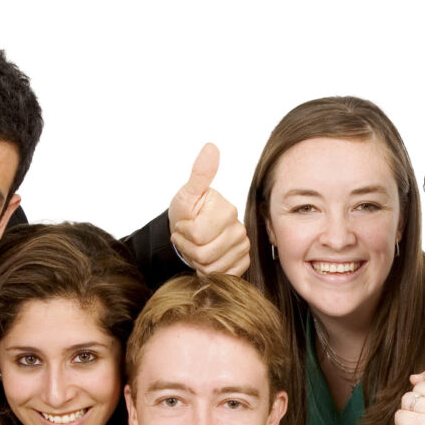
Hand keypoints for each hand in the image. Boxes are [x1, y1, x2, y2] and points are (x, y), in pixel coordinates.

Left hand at [168, 144, 248, 275]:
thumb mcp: (187, 193)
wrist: (189, 229)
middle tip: (185, 238)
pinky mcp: (242, 262)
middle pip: (204, 255)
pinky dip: (207, 271)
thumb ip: (200, 173)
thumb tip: (211, 147)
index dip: (182, 234)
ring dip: (195, 261)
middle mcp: (240, 229)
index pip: (196, 235)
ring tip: (194, 247)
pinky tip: (204, 259)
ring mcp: (243, 246)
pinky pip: (221, 276)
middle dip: (187, 249)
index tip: (182, 225)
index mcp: (227, 210)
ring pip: (211, 269)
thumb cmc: (186, 210)